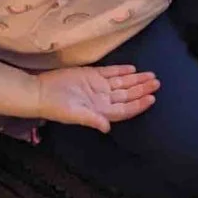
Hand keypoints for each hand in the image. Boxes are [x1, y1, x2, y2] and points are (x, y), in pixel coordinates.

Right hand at [36, 64, 158, 130]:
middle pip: (127, 94)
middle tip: (157, 83)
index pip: (125, 109)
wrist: (39, 91)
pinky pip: (110, 72)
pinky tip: (132, 69)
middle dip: (142, 89)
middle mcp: (102, 98)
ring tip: (151, 75)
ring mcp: (98, 86)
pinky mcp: (91, 75)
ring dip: (136, 80)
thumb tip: (107, 128)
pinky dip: (121, 70)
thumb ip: (92, 119)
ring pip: (122, 83)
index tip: (152, 98)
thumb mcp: (74, 115)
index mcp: (101, 110)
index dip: (139, 104)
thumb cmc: (56, 107)